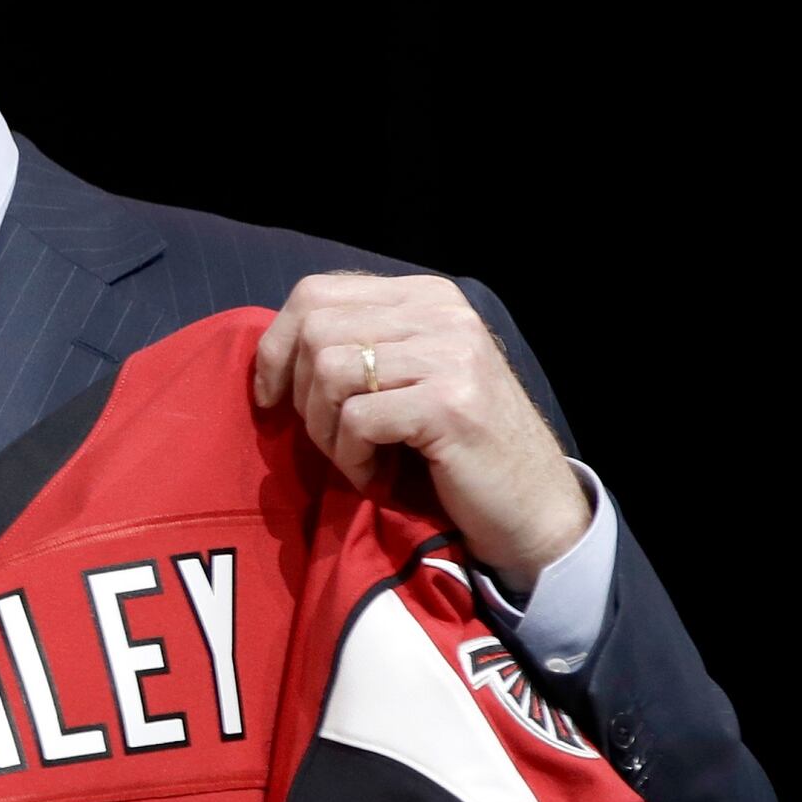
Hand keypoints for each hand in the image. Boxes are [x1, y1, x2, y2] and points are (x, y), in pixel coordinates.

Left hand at [252, 272, 591, 587]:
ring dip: (325, 432)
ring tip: (358, 460)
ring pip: (328, 372)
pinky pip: (356, 420)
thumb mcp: (404, 380)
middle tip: (329, 441)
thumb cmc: (454, 451)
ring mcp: (450, 353)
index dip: (276, 346)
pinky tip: (377, 478)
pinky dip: (352, 460)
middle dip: (299, 396)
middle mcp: (441, 312)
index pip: (316, 292)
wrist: (531, 509)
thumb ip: (355, 348)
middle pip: (315, 330)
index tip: (270, 397)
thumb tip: (270, 349)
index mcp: (424, 296)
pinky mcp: (450, 402)